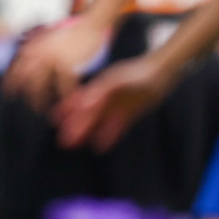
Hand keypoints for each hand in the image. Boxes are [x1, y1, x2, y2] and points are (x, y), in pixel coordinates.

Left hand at [3, 17, 108, 111]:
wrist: (89, 25)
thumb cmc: (71, 33)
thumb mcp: (48, 38)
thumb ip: (36, 46)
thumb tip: (24, 54)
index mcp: (32, 47)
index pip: (15, 68)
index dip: (10, 83)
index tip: (9, 94)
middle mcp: (38, 53)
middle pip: (25, 80)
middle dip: (26, 96)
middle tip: (30, 107)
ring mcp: (51, 58)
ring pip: (41, 86)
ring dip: (41, 100)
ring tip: (44, 111)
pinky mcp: (66, 63)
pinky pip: (64, 85)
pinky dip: (66, 95)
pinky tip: (69, 101)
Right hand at [53, 53, 173, 151]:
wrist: (163, 72)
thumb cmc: (140, 74)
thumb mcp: (119, 82)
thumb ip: (100, 92)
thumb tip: (84, 104)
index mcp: (99, 89)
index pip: (81, 105)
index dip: (68, 113)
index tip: (56, 123)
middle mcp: (105, 98)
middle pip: (87, 116)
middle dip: (75, 128)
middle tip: (64, 142)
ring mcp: (117, 106)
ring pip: (98, 123)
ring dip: (88, 134)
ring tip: (76, 146)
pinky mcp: (129, 113)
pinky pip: (116, 127)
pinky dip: (108, 136)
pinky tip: (101, 146)